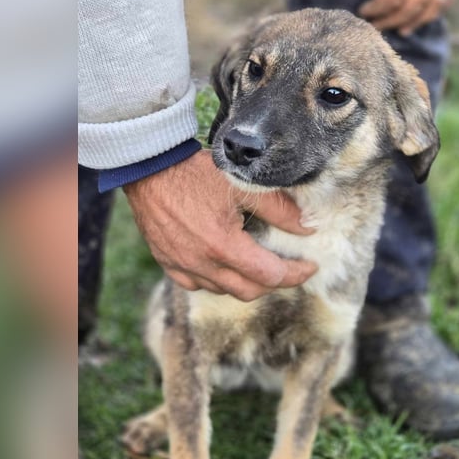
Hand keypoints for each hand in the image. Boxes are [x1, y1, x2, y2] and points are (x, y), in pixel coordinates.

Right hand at [123, 150, 317, 301]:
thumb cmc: (196, 172)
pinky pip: (198, 284)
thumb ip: (280, 209)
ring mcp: (182, 267)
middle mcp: (202, 264)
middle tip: (288, 266)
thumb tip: (306, 228)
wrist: (149, 168)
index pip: (271, 275)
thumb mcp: (243, 186)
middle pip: (250, 291)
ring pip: (224, 290)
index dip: (296, 273)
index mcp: (223, 246)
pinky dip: (217, 280)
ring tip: (259, 263)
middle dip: (274, 282)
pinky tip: (224, 263)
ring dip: (246, 281)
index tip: (309, 266)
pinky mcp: (167, 263)